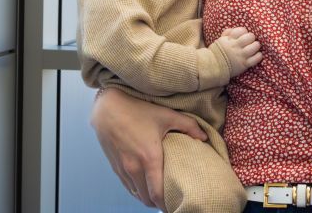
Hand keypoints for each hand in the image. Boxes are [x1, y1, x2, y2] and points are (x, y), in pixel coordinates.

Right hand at [90, 88, 207, 208]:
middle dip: (159, 202)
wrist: (108, 108)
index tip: (176, 204)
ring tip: (159, 196)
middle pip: (146, 198)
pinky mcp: (115, 167)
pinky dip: (137, 191)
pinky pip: (127, 187)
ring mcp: (123, 169)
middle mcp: (134, 167)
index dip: (166, 203)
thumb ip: (188, 125)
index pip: (157, 192)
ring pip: (136, 194)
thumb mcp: (167, 115)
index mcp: (149, 158)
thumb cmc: (138, 110)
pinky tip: (144, 188)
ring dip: (147, 198)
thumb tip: (204, 136)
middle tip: (171, 200)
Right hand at [218, 27, 262, 76]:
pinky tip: (257, 55)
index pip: (241, 30)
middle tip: (250, 41)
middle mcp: (235, 47)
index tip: (243, 34)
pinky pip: (255, 59)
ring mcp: (240, 56)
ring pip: (254, 47)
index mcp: (229, 40)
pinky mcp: (244, 65)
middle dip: (251, 37)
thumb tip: (234, 29)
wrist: (214, 67)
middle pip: (250, 37)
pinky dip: (258, 56)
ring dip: (256, 45)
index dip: (244, 31)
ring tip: (254, 47)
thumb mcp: (220, 40)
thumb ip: (227, 33)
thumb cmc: (218, 53)